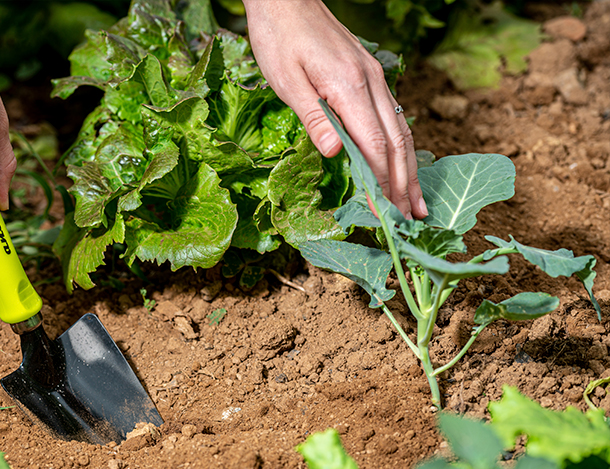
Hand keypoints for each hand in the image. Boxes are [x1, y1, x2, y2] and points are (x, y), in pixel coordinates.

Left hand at [242, 0, 425, 218]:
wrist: (288, 0)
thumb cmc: (280, 39)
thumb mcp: (286, 81)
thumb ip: (313, 118)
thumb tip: (334, 154)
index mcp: (350, 88)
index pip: (375, 146)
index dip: (383, 182)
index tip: (389, 213)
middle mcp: (372, 84)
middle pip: (397, 142)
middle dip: (406, 183)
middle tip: (414, 218)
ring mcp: (376, 78)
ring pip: (401, 130)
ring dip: (409, 168)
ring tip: (417, 199)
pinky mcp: (371, 75)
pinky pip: (393, 116)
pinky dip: (401, 145)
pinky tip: (403, 162)